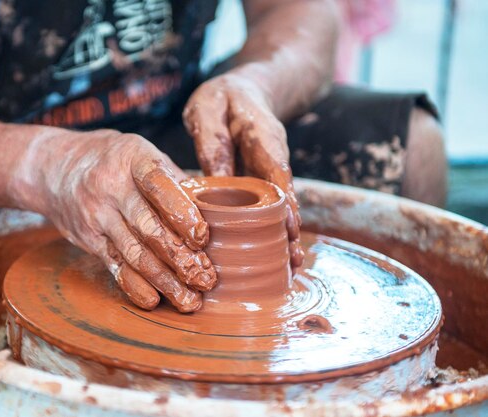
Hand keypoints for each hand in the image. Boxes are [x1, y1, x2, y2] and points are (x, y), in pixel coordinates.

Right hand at [10, 129, 216, 311]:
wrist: (54, 167)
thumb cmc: (113, 159)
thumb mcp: (141, 153)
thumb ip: (175, 179)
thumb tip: (216, 207)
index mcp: (132, 158)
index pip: (158, 185)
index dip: (181, 212)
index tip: (202, 237)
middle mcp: (111, 187)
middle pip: (148, 227)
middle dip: (180, 258)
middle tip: (206, 280)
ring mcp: (97, 216)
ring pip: (134, 253)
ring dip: (164, 281)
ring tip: (189, 300)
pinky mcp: (89, 240)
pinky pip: (114, 266)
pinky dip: (135, 286)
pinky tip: (155, 300)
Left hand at [183, 72, 304, 269]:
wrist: (241, 91)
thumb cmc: (222, 97)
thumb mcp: (209, 107)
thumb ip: (212, 137)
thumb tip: (217, 177)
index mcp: (263, 137)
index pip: (278, 172)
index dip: (285, 201)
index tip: (291, 227)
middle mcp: (272, 158)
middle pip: (285, 196)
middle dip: (292, 228)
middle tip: (295, 261)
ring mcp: (268, 171)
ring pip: (279, 206)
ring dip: (285, 235)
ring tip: (290, 269)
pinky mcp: (259, 181)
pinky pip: (265, 207)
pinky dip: (270, 229)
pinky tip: (272, 255)